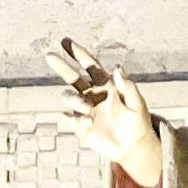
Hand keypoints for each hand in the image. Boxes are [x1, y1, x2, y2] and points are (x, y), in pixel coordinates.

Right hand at [51, 36, 166, 187]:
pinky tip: (88, 123)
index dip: (78, 53)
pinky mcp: (79, 126)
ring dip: (74, 100)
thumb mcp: (137, 103)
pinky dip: (74, 119)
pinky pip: (67, 118)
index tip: (66, 41)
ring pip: (67, 97)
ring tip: (88, 110)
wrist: (132, 146)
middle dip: (61, 65)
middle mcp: (91, 94)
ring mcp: (84, 109)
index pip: (89, 65)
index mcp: (105, 84)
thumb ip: (128, 86)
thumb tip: (117, 67)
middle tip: (48, 55)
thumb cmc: (138, 122)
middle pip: (71, 76)